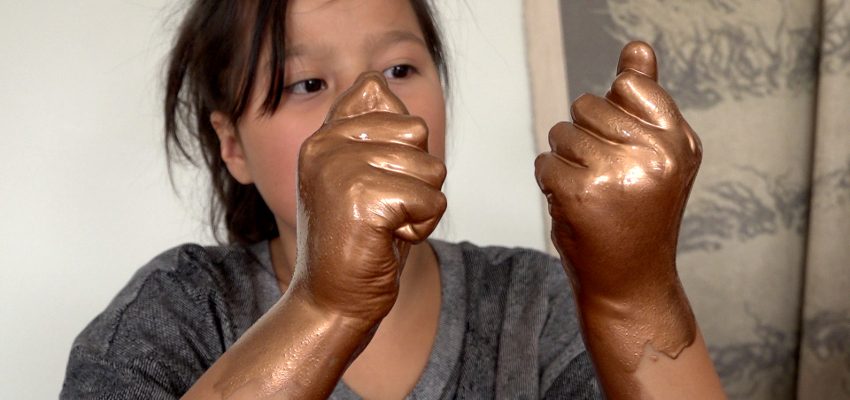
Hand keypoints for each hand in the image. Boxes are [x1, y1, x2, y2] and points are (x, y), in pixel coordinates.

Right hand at [291, 72, 446, 326]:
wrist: (331, 302)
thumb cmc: (354, 244)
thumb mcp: (361, 177)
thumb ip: (370, 129)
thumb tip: (376, 79)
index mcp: (323, 136)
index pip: (390, 105)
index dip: (401, 153)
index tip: (372, 187)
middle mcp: (325, 144)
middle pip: (417, 134)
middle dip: (415, 179)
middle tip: (381, 211)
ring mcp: (341, 168)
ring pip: (431, 169)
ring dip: (420, 206)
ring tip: (383, 227)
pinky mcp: (364, 197)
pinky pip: (433, 200)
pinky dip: (421, 227)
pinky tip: (387, 241)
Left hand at [534, 42, 699, 368]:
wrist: (631, 283)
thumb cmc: (639, 216)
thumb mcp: (657, 157)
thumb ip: (645, 102)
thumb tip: (636, 48)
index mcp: (680, 141)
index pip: (626, 85)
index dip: (611, 114)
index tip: (623, 149)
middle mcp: (655, 155)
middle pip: (586, 106)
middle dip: (584, 137)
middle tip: (606, 178)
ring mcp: (617, 174)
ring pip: (561, 133)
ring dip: (565, 160)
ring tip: (591, 192)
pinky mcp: (580, 194)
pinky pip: (544, 162)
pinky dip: (550, 182)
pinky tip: (573, 204)